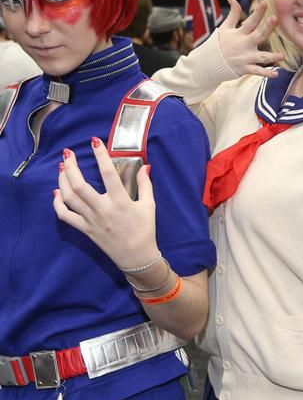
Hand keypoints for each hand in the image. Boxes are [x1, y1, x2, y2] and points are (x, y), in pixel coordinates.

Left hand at [53, 138, 159, 269]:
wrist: (136, 257)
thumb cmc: (145, 230)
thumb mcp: (149, 206)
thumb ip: (145, 185)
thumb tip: (145, 167)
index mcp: (120, 201)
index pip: (108, 173)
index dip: (100, 155)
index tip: (94, 142)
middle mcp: (102, 209)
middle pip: (80, 185)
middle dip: (71, 166)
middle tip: (68, 153)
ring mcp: (91, 220)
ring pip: (69, 198)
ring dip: (62, 180)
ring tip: (62, 168)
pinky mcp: (84, 229)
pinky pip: (65, 215)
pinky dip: (57, 203)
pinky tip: (57, 192)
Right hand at [217, 0, 282, 77]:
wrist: (209, 63)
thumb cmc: (218, 44)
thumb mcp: (224, 28)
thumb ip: (232, 14)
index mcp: (239, 33)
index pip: (250, 21)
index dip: (257, 12)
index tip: (264, 2)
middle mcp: (244, 45)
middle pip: (259, 35)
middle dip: (267, 27)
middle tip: (275, 18)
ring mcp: (245, 58)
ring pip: (261, 57)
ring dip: (271, 56)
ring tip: (281, 55)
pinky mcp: (245, 69)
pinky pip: (257, 71)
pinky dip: (266, 74)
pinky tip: (275, 74)